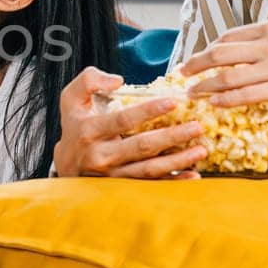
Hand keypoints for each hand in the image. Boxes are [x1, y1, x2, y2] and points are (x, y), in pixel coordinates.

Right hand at [52, 67, 206, 178]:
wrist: (66, 162)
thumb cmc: (75, 124)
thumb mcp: (71, 97)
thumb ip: (89, 80)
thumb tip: (118, 80)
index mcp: (90, 130)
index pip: (123, 120)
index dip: (148, 111)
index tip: (173, 102)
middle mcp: (101, 155)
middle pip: (141, 147)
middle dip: (172, 137)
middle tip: (197, 126)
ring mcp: (112, 175)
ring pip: (149, 170)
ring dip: (178, 160)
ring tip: (202, 149)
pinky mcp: (122, 187)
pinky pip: (151, 185)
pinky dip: (173, 181)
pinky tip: (193, 174)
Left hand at [179, 19, 267, 109]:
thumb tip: (249, 50)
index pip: (228, 37)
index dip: (207, 49)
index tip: (196, 60)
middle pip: (219, 53)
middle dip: (195, 64)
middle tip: (180, 75)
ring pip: (227, 76)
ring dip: (204, 86)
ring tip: (191, 94)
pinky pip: (245, 95)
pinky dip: (225, 100)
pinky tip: (214, 105)